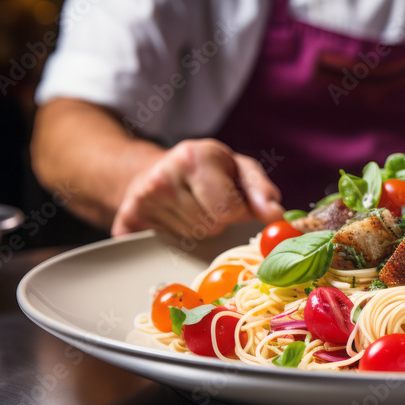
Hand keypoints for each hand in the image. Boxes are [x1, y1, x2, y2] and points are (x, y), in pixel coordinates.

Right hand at [111, 139, 283, 236]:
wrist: (149, 170)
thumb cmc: (204, 171)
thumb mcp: (237, 169)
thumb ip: (260, 190)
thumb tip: (276, 214)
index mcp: (195, 156)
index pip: (229, 209)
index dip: (237, 210)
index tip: (230, 199)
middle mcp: (164, 175)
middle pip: (210, 226)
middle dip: (217, 221)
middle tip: (207, 204)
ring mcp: (142, 199)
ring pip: (190, 239)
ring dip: (197, 231)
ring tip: (190, 209)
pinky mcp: (127, 221)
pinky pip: (165, 248)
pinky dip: (174, 241)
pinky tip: (172, 221)